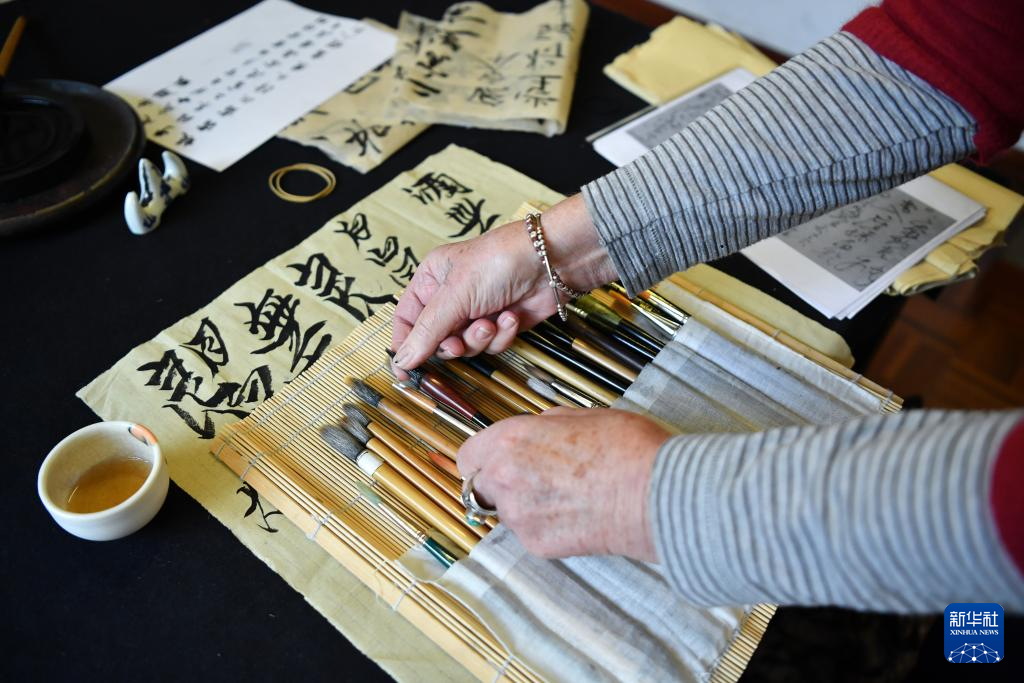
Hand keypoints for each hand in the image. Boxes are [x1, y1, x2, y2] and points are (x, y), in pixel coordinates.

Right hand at [390, 194, 615, 375]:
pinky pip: (492, 345)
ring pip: (466, 347)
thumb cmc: (500, 262)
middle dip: (451, 344)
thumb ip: (427, 332)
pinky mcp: (501, 323)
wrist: (552, 262)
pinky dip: (501, 335)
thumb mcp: (455, 296)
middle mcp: (451, 297)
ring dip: (479, 339)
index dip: (405, 345)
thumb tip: (401, 361)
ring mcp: (477, 311)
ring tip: (491, 321)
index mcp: (431, 279)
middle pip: (436, 339)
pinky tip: (510, 317)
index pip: (406, 319)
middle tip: (458, 343)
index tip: (404, 372)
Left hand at [456, 407, 670, 560]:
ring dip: (524, 503)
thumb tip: (535, 433)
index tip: (497, 457)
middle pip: (479, 485)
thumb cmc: (627, 447)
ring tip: (565, 494)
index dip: (484, 456)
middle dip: (499, 481)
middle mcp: (505, 477)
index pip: (468, 455)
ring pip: (505, 511)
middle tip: (532, 477)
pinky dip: (545, 525)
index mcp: (511, 439)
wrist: (654, 493)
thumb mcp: (581, 415)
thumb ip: (544, 426)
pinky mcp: (536, 544)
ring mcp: (519, 515)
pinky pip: (528, 532)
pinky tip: (575, 513)